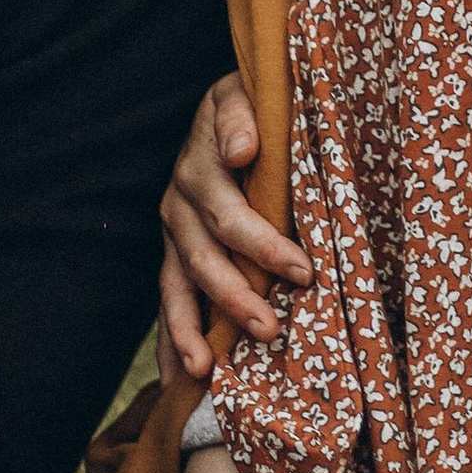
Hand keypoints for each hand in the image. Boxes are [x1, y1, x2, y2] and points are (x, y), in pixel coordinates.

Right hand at [158, 73, 308, 376]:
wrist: (234, 106)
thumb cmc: (259, 104)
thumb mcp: (250, 93)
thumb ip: (242, 117)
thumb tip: (241, 150)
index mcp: (201, 162)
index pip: (229, 212)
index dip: (263, 245)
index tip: (303, 271)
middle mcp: (179, 200)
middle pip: (203, 256)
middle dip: (236, 296)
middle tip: (270, 329)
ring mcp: (173, 231)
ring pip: (175, 285)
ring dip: (191, 329)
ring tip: (207, 370)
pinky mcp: (174, 254)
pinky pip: (168, 300)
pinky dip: (172, 341)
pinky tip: (182, 379)